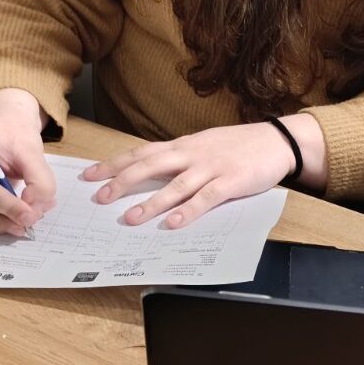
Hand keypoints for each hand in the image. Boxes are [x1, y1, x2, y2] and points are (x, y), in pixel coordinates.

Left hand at [81, 122, 296, 228]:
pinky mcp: (230, 182)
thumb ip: (177, 158)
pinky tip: (172, 224)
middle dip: (122, 181)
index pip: (140, 153)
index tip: (89, 175)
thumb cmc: (236, 146)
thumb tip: (146, 172)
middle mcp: (191, 154)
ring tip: (129, 218)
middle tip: (99, 198)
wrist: (275, 140)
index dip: (113, 164)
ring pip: (175, 185)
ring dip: (151, 202)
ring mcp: (211, 167)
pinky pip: (206, 198)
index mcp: (182, 145)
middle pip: (150, 166)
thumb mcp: (202, 145)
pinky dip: (188, 211)